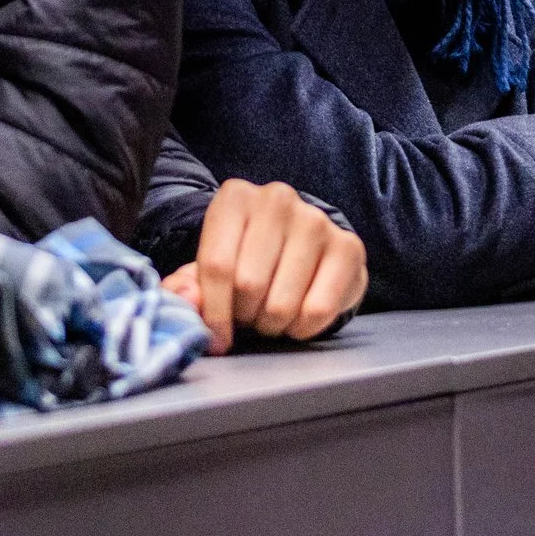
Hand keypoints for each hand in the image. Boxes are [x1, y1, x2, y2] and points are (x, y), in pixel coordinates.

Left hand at [159, 179, 366, 353]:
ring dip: (272, 324)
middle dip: (244, 315)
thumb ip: (186, 287)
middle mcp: (278, 199)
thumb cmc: (248, 260)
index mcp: (235, 198)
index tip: (216, 337)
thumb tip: (186, 299)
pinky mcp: (349, 246)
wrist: (303, 248)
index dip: (214, 312)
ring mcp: (316, 220)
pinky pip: (319, 310)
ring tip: (271, 313)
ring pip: (282, 303)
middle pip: (249, 285)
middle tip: (249, 314)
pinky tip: (298, 316)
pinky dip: (303, 328)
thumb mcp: (210, 268)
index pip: (217, 266)